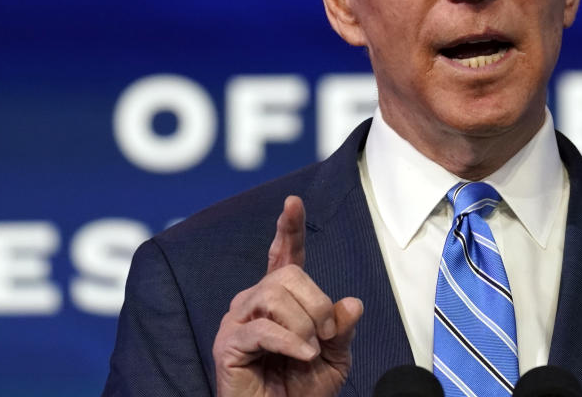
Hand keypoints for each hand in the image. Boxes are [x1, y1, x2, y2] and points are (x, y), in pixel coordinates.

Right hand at [213, 195, 363, 396]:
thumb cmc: (301, 390)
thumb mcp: (335, 356)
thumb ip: (342, 328)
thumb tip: (352, 303)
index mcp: (280, 298)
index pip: (284, 255)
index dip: (289, 228)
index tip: (293, 202)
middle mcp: (254, 301)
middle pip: (288, 275)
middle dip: (317, 304)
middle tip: (325, 337)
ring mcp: (238, 320)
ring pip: (274, 295)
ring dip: (303, 325)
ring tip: (309, 351)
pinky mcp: (229, 343)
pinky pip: (263, 328)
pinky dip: (291, 342)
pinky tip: (303, 356)